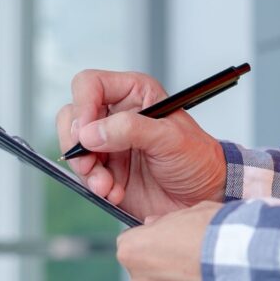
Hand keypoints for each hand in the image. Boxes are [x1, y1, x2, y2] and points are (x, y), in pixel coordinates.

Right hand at [57, 70, 226, 220]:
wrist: (205, 195)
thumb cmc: (197, 159)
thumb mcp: (170, 138)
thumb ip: (130, 130)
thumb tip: (90, 133)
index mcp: (135, 94)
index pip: (90, 85)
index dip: (83, 106)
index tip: (87, 134)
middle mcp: (117, 115)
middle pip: (73, 116)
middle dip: (77, 144)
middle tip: (90, 164)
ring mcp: (110, 143)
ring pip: (74, 148)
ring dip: (87, 170)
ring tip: (107, 186)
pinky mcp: (108, 170)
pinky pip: (85, 174)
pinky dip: (95, 185)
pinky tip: (115, 193)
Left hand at [117, 202, 234, 280]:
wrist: (254, 268)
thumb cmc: (225, 235)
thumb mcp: (195, 212)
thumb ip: (168, 222)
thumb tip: (154, 226)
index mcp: (135, 253)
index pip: (132, 248)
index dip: (155, 246)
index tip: (174, 246)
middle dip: (169, 277)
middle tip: (199, 268)